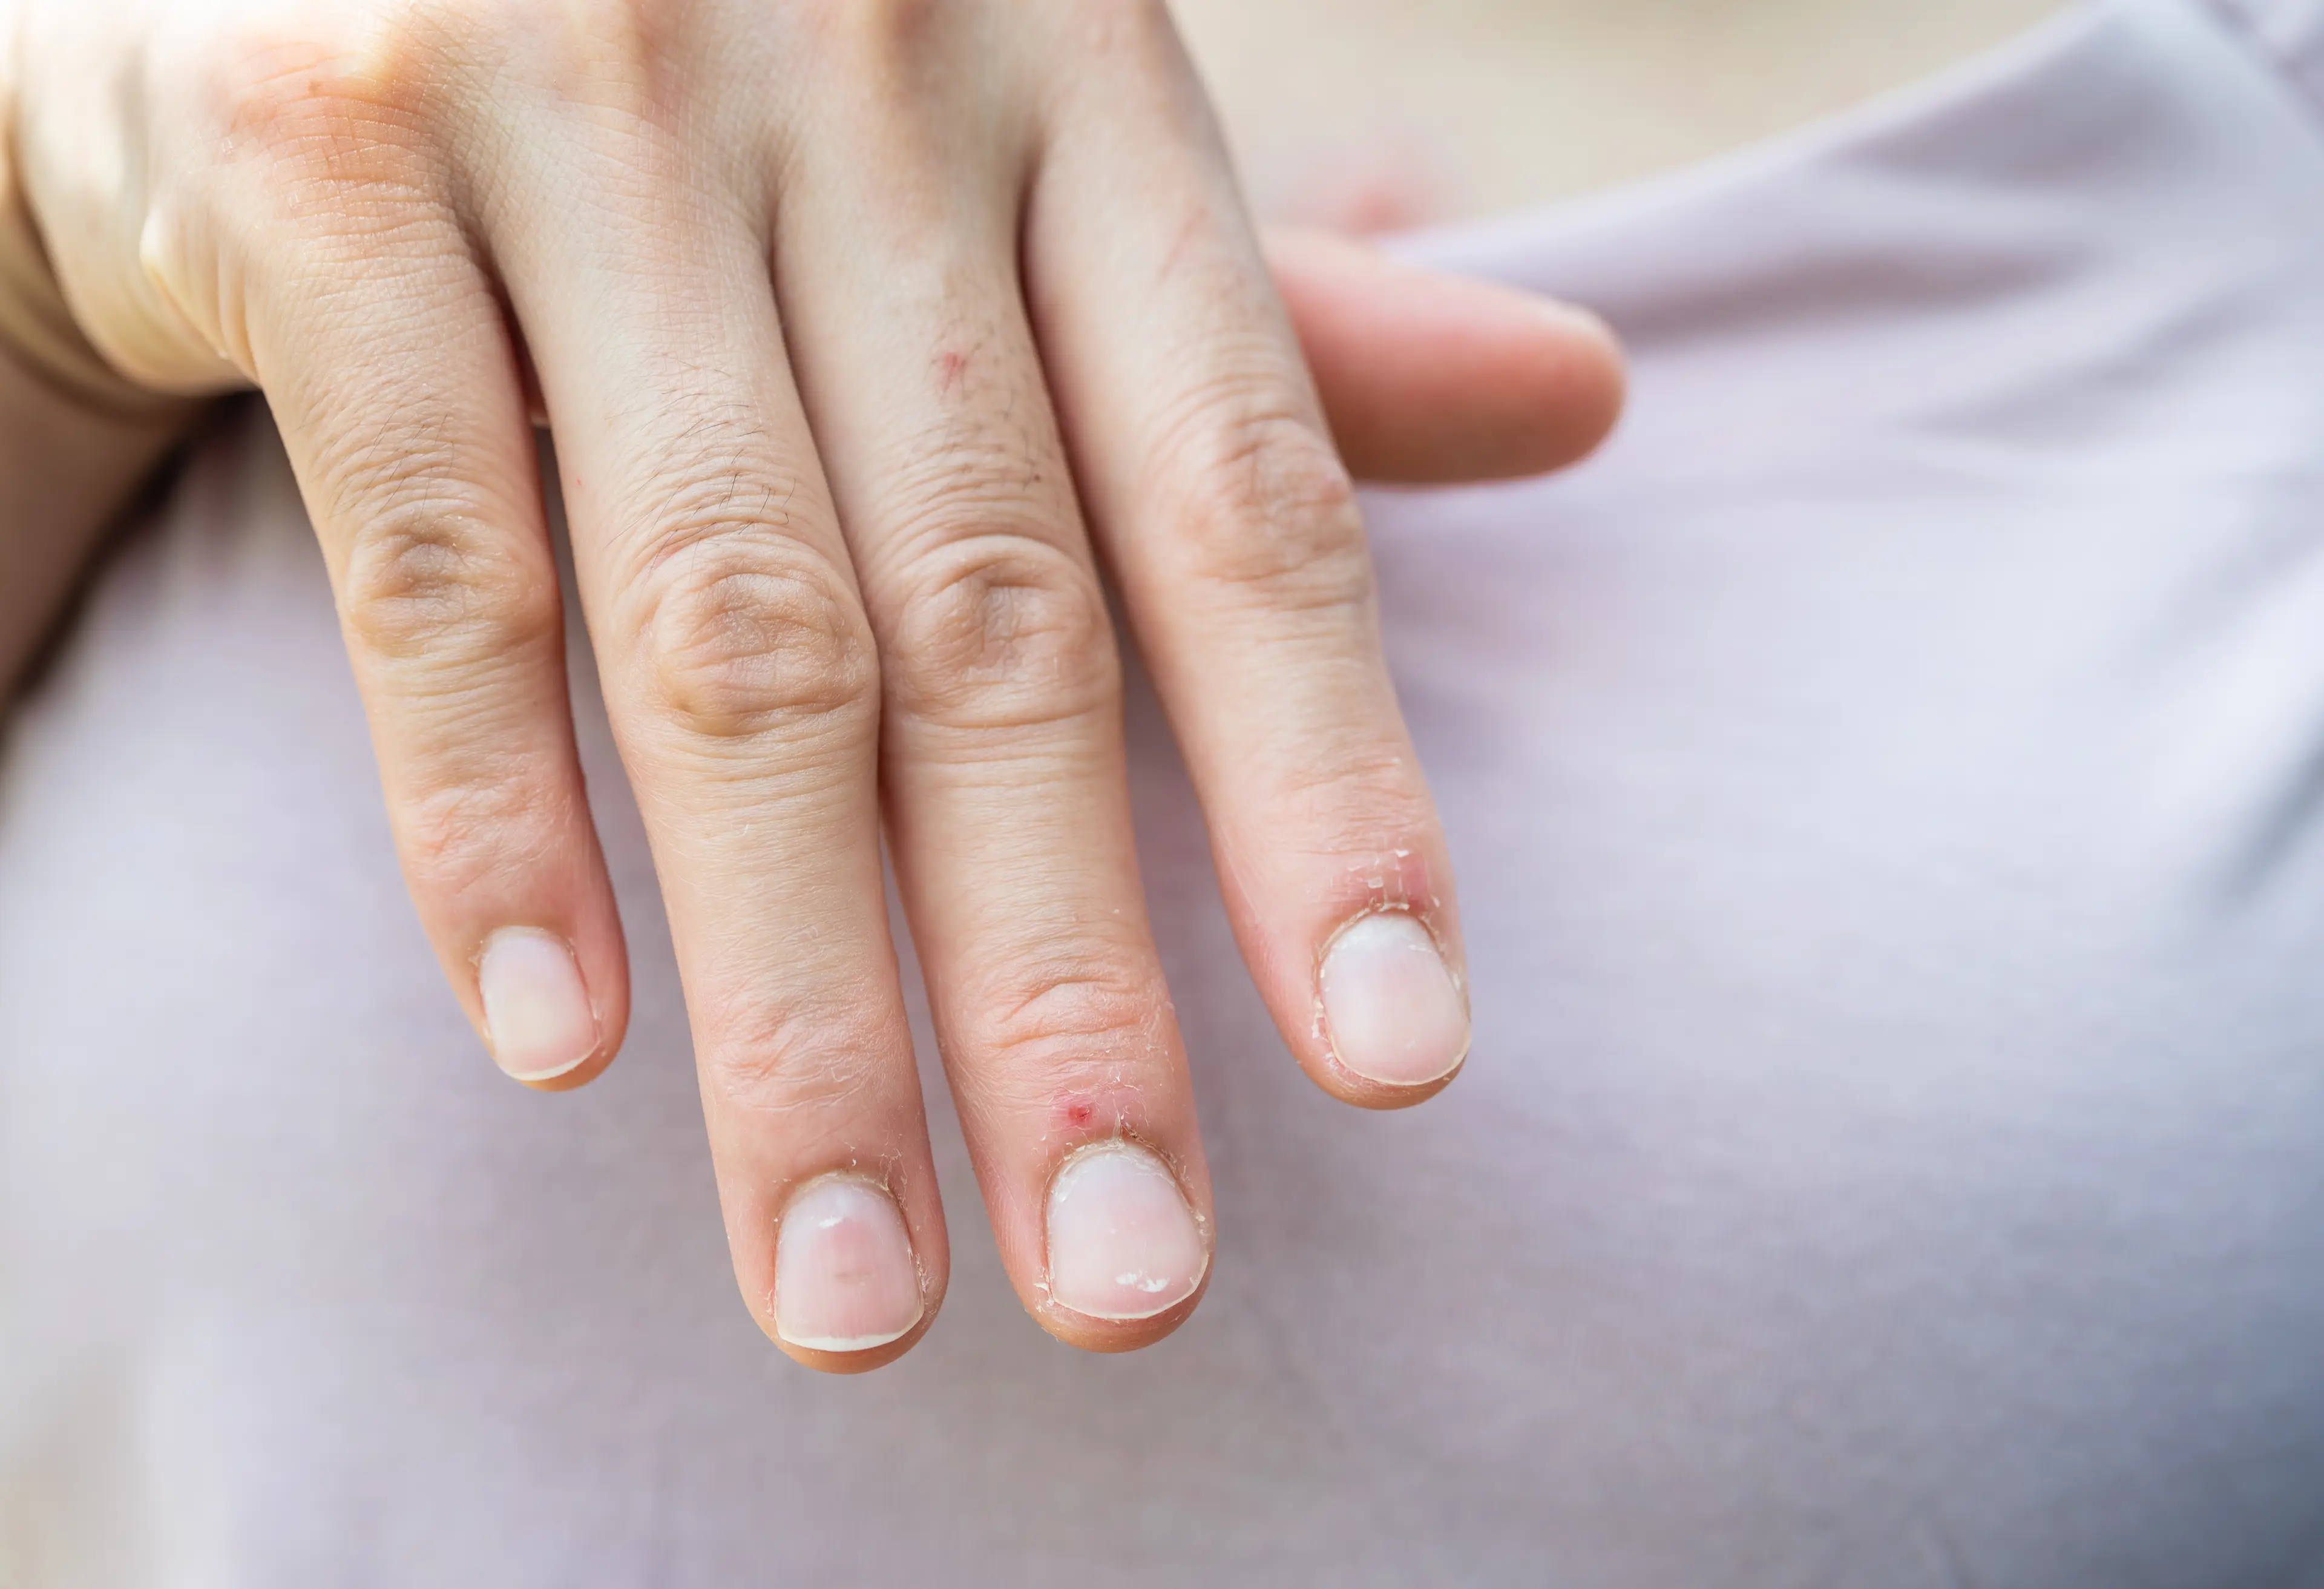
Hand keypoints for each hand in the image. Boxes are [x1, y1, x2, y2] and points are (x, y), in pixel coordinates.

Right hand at [5, 0, 1621, 1368]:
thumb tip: (1584, 401)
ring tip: (852, 1281)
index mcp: (1077, 79)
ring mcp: (582, 105)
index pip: (1241, 495)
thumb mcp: (1016, 169)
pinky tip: (562, 1046)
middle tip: (1125, 1284)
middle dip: (1063, 984)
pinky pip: (439, 547)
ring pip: (729, 633)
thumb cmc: (751, 85)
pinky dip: (491, 813)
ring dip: (799, 1001)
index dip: (1326, 792)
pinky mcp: (327, 159)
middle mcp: (859, 80)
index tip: (1394, 1067)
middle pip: (995, 618)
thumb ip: (1260, 325)